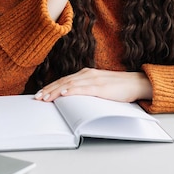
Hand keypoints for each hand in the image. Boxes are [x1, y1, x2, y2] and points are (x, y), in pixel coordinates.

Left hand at [34, 68, 152, 102]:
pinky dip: (72, 91)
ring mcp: (93, 79)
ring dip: (55, 92)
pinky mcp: (100, 86)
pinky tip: (63, 94)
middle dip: (48, 90)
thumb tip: (72, 99)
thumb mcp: (98, 86)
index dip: (51, 87)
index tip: (40, 94)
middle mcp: (87, 74)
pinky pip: (83, 89)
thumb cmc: (119, 87)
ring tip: (45, 98)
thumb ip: (86, 89)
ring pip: (69, 85)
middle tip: (37, 98)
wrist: (136, 83)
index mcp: (86, 74)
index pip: (64, 81)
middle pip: (63, 82)